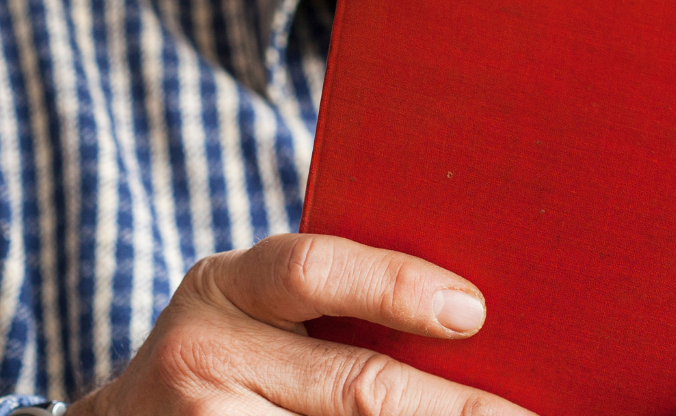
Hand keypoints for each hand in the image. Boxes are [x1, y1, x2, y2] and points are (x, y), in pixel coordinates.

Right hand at [72, 233, 535, 415]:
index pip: (310, 272)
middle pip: (353, 385)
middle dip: (452, 406)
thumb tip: (473, 316)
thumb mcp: (256, 313)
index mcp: (223, 287)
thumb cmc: (233, 359)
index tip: (473, 311)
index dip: (395, 287)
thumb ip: (332, 306)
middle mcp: (202, 354)